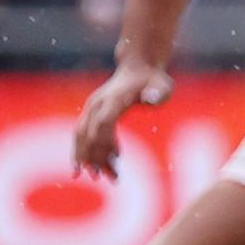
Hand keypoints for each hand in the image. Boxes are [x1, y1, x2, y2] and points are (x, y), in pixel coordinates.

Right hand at [74, 61, 169, 177]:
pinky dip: (81, 151)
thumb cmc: (154, 79)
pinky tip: (86, 168)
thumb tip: (150, 99)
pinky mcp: (90, 113)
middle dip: (94, 156)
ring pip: (81, 136)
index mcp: (113, 99)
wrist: (138, 67)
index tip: (119, 157)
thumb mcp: (163, 85)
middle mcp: (97, 104)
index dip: (107, 141)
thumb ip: (159, 93)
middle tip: (106, 178)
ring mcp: (91, 108)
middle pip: (89, 133)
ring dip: (86, 158)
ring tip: (98, 177)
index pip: (104, 123)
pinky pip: (81, 134)